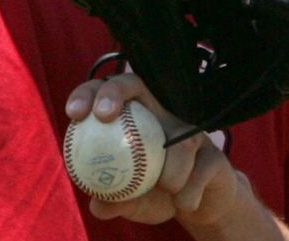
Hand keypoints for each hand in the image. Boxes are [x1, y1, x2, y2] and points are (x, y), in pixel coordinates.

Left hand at [64, 74, 250, 230]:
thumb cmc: (158, 195)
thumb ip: (115, 201)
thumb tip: (96, 205)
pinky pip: (201, 168)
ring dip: (171, 171)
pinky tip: (184, 204)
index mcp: (134, 119)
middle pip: (135, 82)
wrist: (201, 207)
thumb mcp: (134, 201)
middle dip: (115, 91)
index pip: (106, 93)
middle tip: (103, 115)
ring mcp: (189, 129)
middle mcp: (160, 113)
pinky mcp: (214, 153)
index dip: (88, 94)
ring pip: (179, 139)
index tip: (75, 114)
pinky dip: (189, 191)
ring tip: (165, 188)